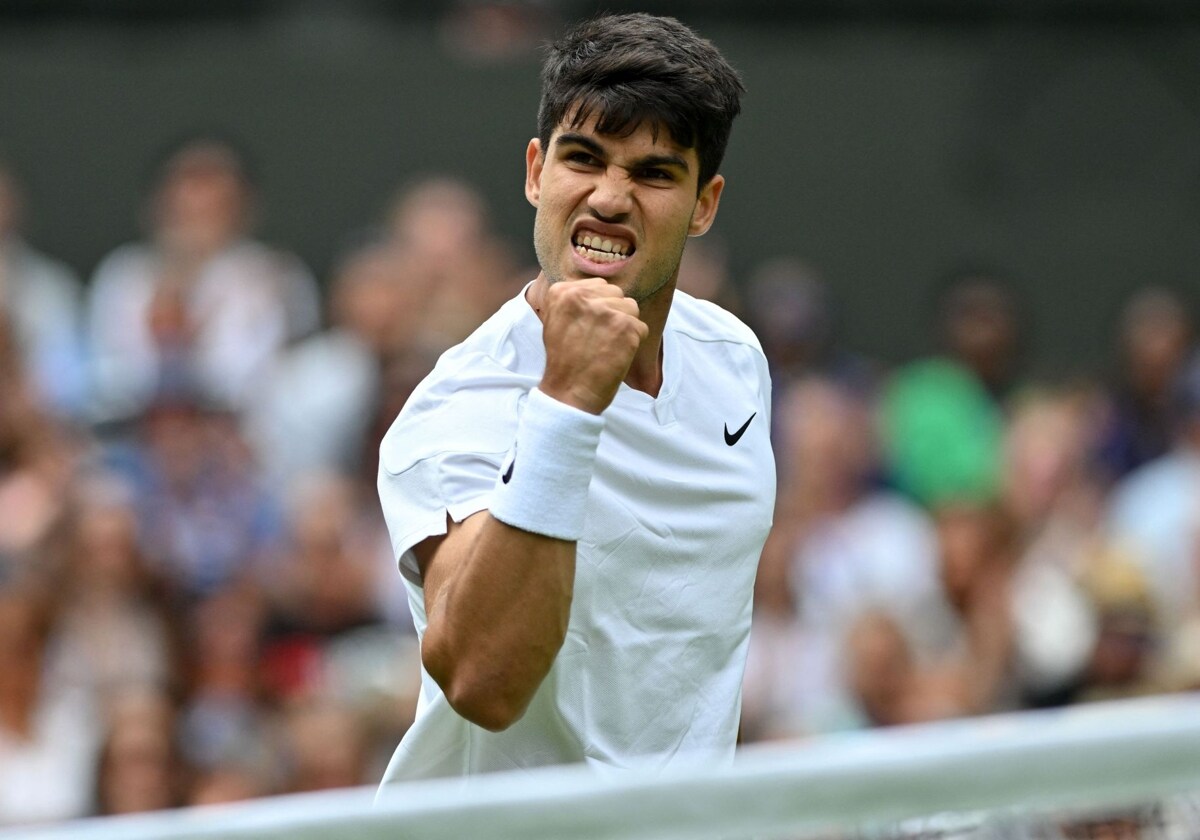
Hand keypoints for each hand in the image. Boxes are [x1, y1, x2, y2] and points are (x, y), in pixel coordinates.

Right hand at [538, 278, 648, 414]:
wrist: (568, 393)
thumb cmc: (564, 361)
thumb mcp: (555, 320)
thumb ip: (576, 300)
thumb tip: (603, 288)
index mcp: (562, 291)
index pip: (599, 285)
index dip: (599, 308)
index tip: (587, 328)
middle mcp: (582, 296)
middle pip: (617, 294)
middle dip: (613, 314)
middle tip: (598, 339)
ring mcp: (605, 310)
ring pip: (631, 308)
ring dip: (625, 328)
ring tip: (607, 347)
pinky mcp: (625, 327)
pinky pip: (642, 328)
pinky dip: (633, 344)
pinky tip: (615, 356)